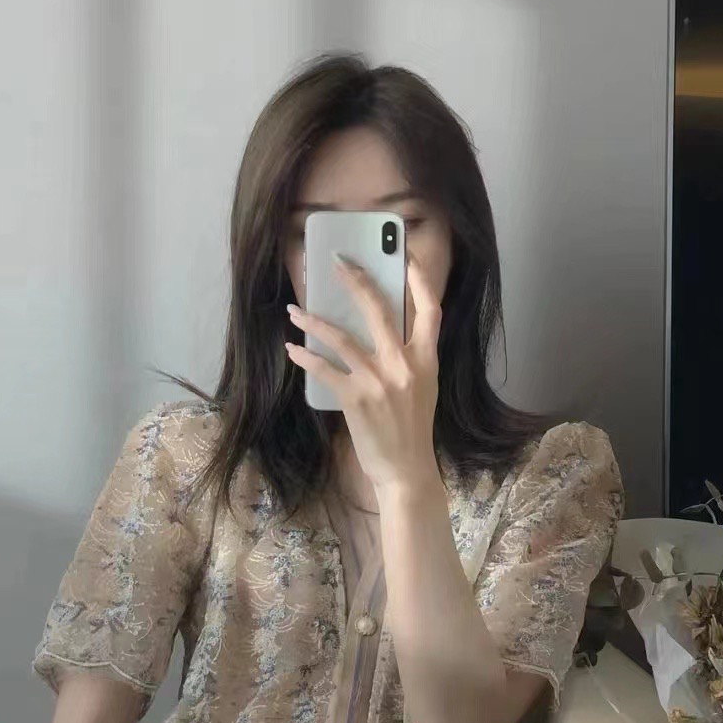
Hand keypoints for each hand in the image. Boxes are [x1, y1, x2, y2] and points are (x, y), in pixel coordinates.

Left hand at [285, 254, 441, 492]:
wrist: (406, 468)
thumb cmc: (411, 428)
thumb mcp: (423, 387)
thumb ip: (410, 356)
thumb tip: (382, 328)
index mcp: (427, 359)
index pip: (430, 309)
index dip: (418, 278)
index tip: (403, 253)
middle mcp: (405, 364)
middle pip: (379, 309)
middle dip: (356, 281)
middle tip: (337, 263)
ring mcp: (379, 381)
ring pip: (341, 336)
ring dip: (313, 320)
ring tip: (295, 309)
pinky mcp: (356, 398)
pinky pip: (325, 369)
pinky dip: (305, 356)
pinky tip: (293, 348)